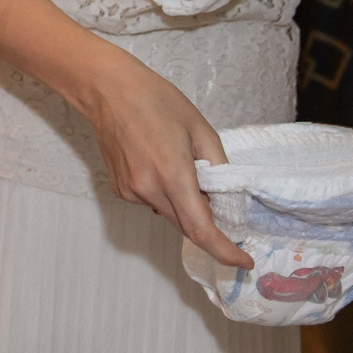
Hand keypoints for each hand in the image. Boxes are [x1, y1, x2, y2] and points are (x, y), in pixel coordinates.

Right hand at [83, 58, 251, 268]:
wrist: (108, 90)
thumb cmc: (157, 101)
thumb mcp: (200, 129)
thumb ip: (218, 167)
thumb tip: (224, 197)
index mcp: (173, 175)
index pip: (201, 230)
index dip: (225, 251)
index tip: (244, 262)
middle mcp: (148, 190)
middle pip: (186, 226)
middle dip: (207, 221)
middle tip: (218, 197)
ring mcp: (130, 192)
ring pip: (169, 214)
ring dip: (184, 204)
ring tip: (181, 165)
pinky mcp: (119, 189)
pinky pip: (152, 202)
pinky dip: (165, 194)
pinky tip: (159, 164)